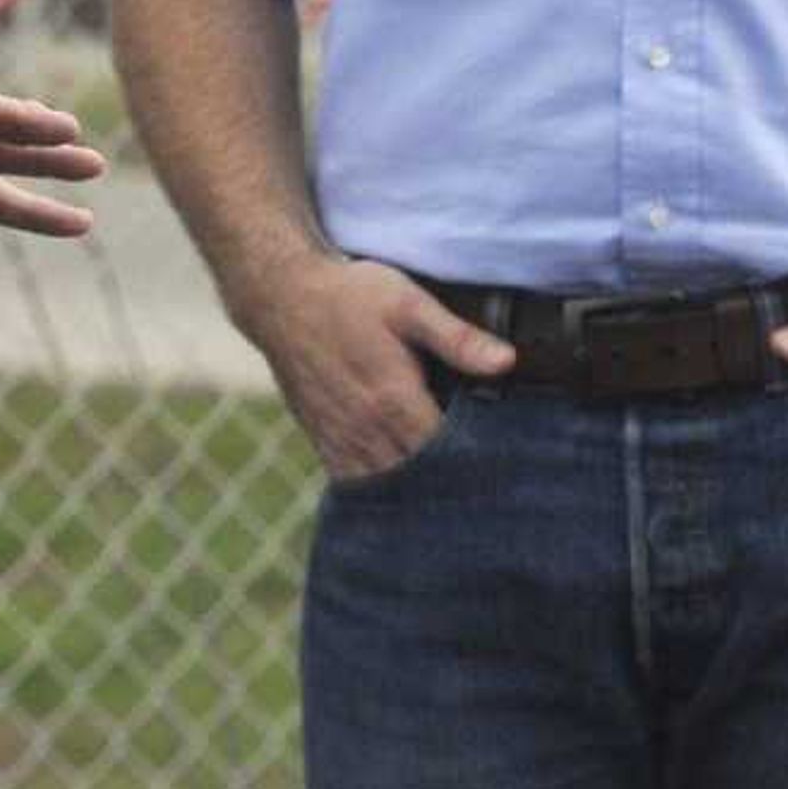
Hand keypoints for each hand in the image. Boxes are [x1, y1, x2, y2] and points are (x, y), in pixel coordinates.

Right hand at [243, 255, 513, 481]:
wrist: (280, 297)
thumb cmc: (348, 296)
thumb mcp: (408, 303)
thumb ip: (457, 338)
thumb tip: (508, 362)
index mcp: (395, 399)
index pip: (449, 454)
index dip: (480, 462)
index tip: (505, 462)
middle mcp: (367, 428)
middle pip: (422, 480)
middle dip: (454, 483)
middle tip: (487, 483)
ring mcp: (342, 438)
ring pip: (389, 488)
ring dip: (418, 492)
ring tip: (450, 490)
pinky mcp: (323, 439)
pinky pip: (355, 483)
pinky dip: (381, 491)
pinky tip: (403, 486)